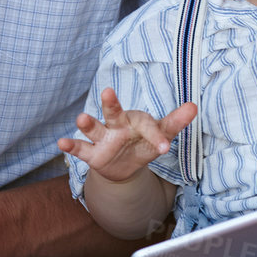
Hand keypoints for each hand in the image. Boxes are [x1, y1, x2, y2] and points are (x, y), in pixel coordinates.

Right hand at [56, 89, 196, 184]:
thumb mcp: (161, 135)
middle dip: (110, 103)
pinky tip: (61, 142)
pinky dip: (71, 145)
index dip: (156, 136)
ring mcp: (102, 138)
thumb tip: (194, 106)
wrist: (124, 166)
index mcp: (135, 119)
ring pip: (94, 128)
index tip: (165, 148)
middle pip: (113, 111)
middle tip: (108, 91)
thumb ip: (175, 122)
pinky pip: (80, 148)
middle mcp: (116, 125)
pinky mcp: (92, 153)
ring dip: (87, 123)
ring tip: (81, 118)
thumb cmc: (144, 144)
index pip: (146, 125)